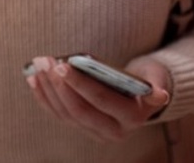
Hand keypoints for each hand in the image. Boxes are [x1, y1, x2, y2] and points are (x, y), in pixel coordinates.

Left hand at [25, 55, 170, 141]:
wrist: (143, 95)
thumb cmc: (148, 79)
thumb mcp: (156, 78)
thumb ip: (157, 85)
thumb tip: (159, 94)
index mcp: (133, 118)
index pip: (101, 100)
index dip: (80, 83)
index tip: (62, 65)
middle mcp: (114, 131)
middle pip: (79, 111)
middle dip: (58, 85)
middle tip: (45, 61)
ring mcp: (96, 132)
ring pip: (65, 114)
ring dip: (48, 89)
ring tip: (38, 65)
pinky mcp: (83, 128)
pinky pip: (59, 115)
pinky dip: (44, 97)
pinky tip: (34, 79)